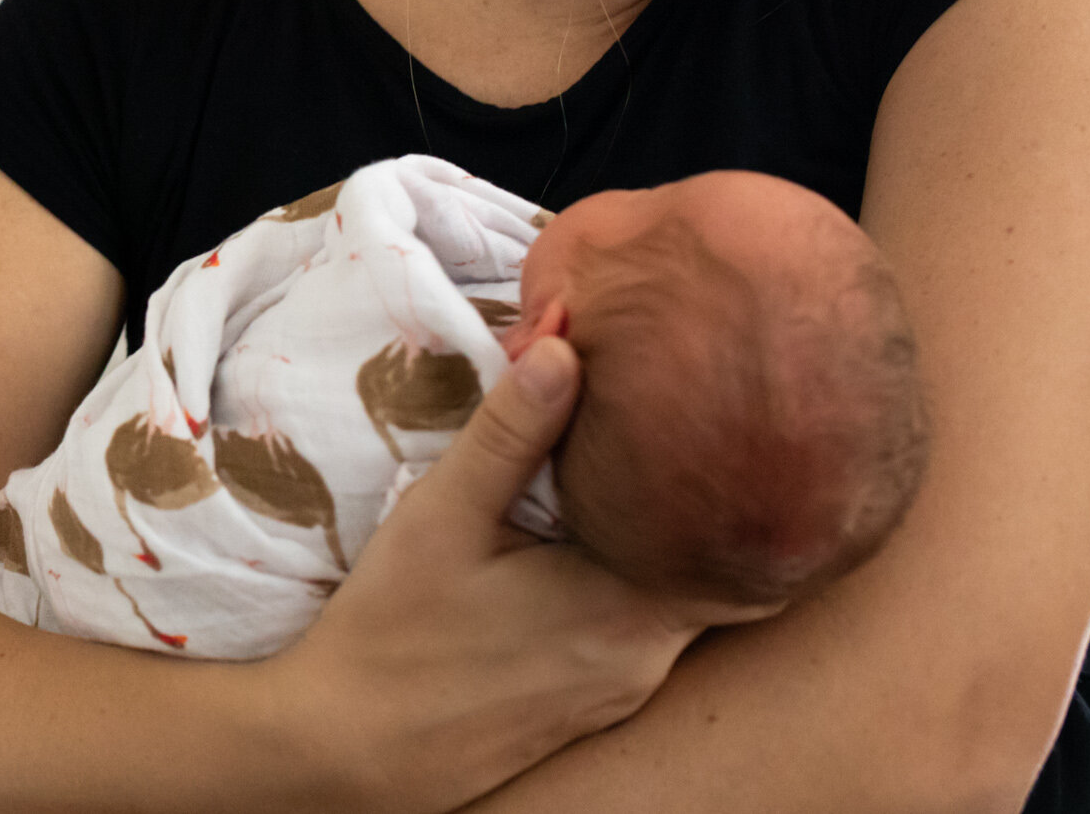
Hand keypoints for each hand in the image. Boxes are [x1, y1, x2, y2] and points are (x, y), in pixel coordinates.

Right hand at [264, 338, 700, 813]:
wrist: (345, 751)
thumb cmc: (393, 631)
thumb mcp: (444, 515)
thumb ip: (513, 430)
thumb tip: (566, 339)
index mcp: (629, 611)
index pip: (742, 546)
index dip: (744, 481)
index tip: (734, 421)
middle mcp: (645, 661)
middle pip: (712, 569)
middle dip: (701, 501)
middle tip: (688, 423)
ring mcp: (620, 691)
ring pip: (673, 600)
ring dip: (662, 542)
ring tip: (643, 469)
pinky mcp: (591, 706)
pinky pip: (639, 630)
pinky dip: (632, 581)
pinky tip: (595, 541)